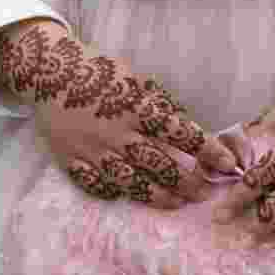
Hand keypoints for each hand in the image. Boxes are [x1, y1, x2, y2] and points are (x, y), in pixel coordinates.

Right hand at [0, 20, 236, 209]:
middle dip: (187, 182)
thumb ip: (158, 103)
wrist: (47, 72)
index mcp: (136, 107)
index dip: (208, 150)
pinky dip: (115, 192)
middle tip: (205, 192)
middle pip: (159, 165)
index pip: (181, 133)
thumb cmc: (97, 71)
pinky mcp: (72, 161)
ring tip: (176, 202)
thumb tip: (185, 124)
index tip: (227, 163)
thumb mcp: (133, 78)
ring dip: (158, 195)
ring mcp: (93, 151)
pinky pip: (97, 185)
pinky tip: (130, 195)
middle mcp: (117, 133)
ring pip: (132, 183)